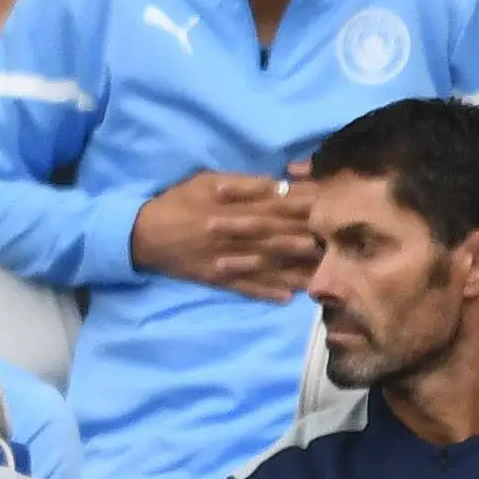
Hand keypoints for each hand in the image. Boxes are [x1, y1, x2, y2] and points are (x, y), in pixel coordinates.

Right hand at [130, 169, 320, 301]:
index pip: (274, 206)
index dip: (303, 208)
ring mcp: (225, 259)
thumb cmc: (177, 202)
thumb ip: (243, 183)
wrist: (142, 234)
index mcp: (230, 207)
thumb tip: (279, 186)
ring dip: (294, 268)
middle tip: (337, 241)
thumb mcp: (205, 181)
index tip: (329, 208)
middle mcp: (231, 234)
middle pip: (276, 236)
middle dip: (307, 237)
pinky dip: (265, 292)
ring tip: (321, 272)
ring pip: (266, 264)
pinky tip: (287, 298)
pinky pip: (245, 287)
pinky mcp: (217, 278)